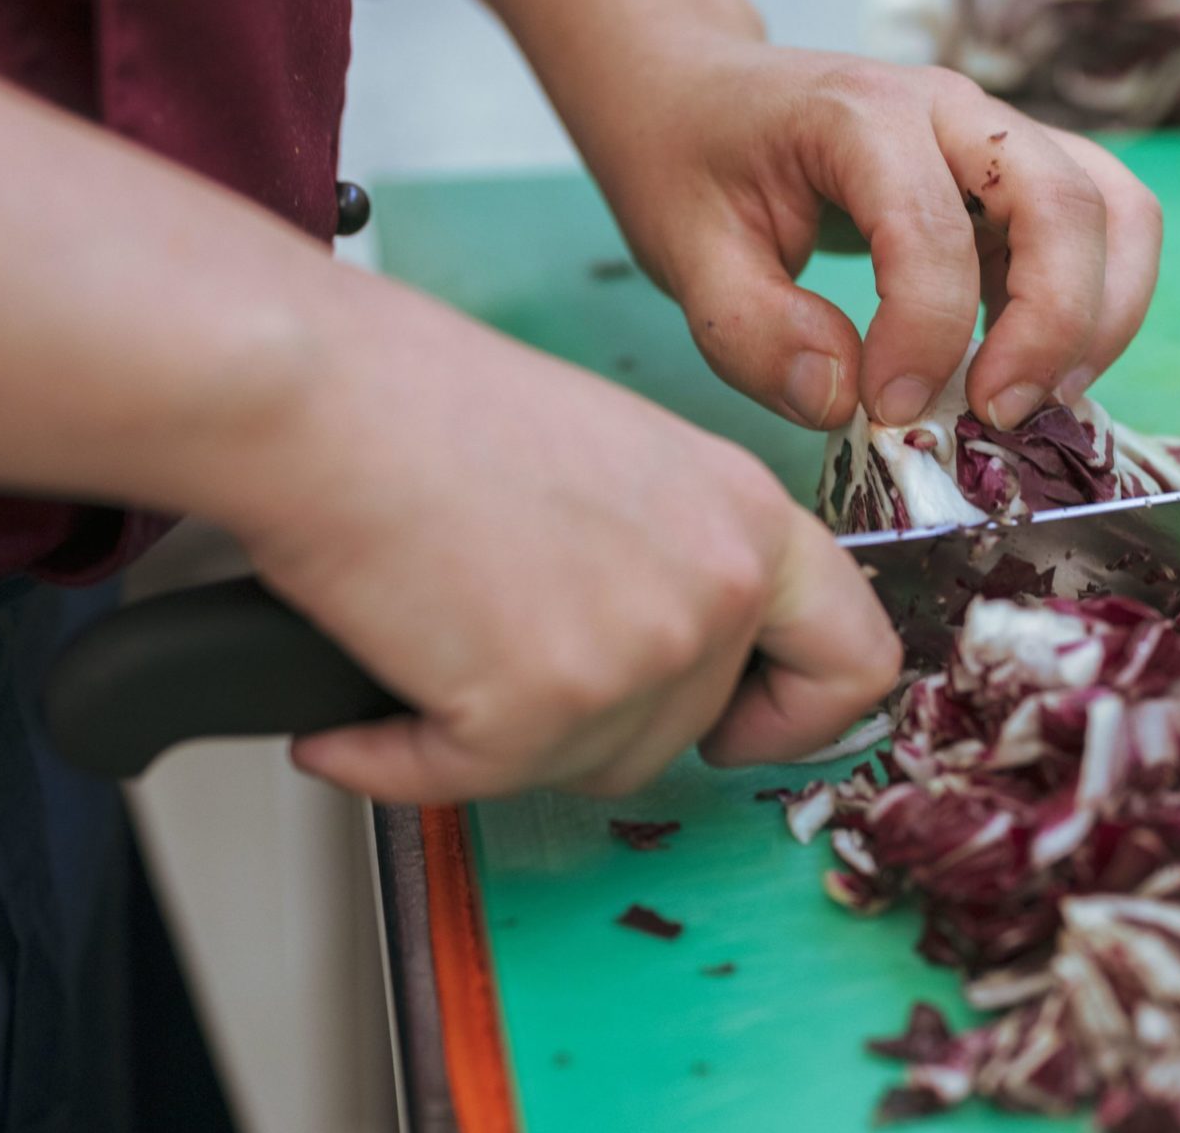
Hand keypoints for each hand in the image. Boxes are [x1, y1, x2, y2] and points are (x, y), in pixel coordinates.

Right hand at [211, 274, 899, 802]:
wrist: (324, 395)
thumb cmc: (439, 409)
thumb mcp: (626, 468)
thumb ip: (683, 561)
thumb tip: (678, 659)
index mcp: (746, 519)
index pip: (855, 661)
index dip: (800, 716)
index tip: (740, 726)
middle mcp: (713, 589)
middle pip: (686, 734)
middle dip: (596, 718)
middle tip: (513, 652)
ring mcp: (635, 654)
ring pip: (586, 768)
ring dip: (500, 735)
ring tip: (435, 645)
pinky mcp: (536, 707)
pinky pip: (466, 784)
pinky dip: (398, 760)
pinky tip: (361, 717)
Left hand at [588, 45, 1162, 430]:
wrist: (697, 95)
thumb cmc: (691, 166)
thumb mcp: (684, 255)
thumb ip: (752, 334)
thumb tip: (845, 400)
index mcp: (859, 114)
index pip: (932, 229)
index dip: (925, 337)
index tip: (889, 411)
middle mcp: (950, 108)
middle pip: (1066, 203)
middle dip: (1053, 327)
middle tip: (995, 416)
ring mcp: (994, 135)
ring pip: (1111, 210)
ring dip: (1098, 316)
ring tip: (1036, 400)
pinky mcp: (1012, 175)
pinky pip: (1098, 227)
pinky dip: (1092, 304)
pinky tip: (1028, 366)